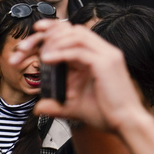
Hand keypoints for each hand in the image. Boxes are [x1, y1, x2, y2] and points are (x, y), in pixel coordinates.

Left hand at [14, 20, 149, 133]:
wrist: (126, 124)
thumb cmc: (106, 114)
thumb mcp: (74, 106)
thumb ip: (55, 104)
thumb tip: (37, 107)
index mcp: (97, 55)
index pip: (72, 32)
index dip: (52, 28)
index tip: (34, 32)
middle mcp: (103, 50)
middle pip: (71, 29)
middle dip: (46, 34)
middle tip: (26, 45)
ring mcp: (107, 54)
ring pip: (75, 35)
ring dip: (53, 42)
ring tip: (39, 55)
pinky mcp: (106, 63)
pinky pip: (79, 51)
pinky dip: (60, 53)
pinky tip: (47, 60)